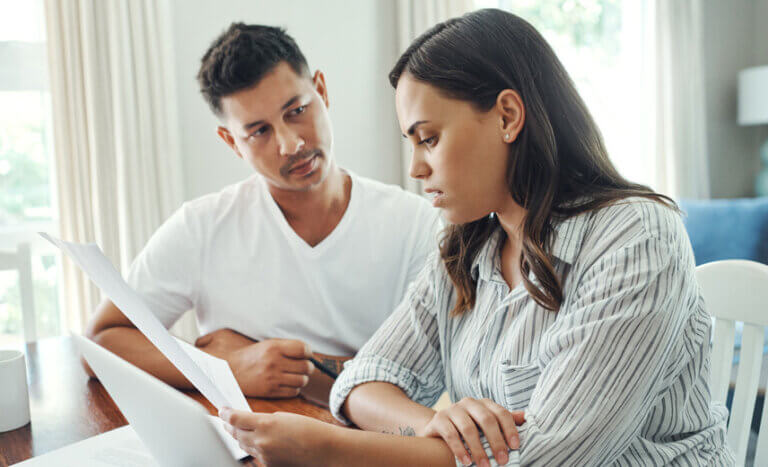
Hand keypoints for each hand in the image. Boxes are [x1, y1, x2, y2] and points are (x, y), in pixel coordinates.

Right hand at [195, 329, 313, 397]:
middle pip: (306, 366)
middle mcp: (275, 362)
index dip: (308, 352)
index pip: (304, 349)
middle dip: (307, 367)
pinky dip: (293, 389)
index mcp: (275, 347)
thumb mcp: (268, 345)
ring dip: (301, 379)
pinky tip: (286, 384)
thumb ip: (287, 347)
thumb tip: (308, 352)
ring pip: (302, 380)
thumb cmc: (250, 356)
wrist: (229, 370)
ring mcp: (273, 378)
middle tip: (301, 366)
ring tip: (293, 376)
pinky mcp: (270, 391)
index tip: (305, 354)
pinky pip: (293, 392)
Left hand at [219, 407, 336, 465]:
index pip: (236, 419)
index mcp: (265, 424)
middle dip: (229, 426)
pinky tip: (255, 442)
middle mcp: (261, 441)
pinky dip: (254, 448)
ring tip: (236, 430)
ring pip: (243, 445)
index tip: (222, 410)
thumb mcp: (284, 417)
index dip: (225, 414)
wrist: (324, 450)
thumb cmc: (309, 430)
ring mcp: (264, 455)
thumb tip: (251, 422)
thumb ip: (264, 419)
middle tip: (225, 420)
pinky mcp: (269, 465)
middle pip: (236, 433)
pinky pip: (256, 455)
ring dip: (239, 437)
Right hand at [419, 397, 524, 466]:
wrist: (438, 429)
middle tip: (503, 461)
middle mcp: (469, 403)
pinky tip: (467, 462)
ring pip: (468, 428)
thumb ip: (505, 421)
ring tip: (485, 466)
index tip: (515, 447)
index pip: (501, 413)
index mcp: (484, 403)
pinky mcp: (439, 418)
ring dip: (478, 450)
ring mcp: (452, 409)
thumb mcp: (487, 424)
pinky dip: (460, 449)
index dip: (509, 429)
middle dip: (496, 441)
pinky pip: (451, 434)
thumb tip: (525, 417)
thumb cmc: (469, 428)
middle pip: (486, 419)